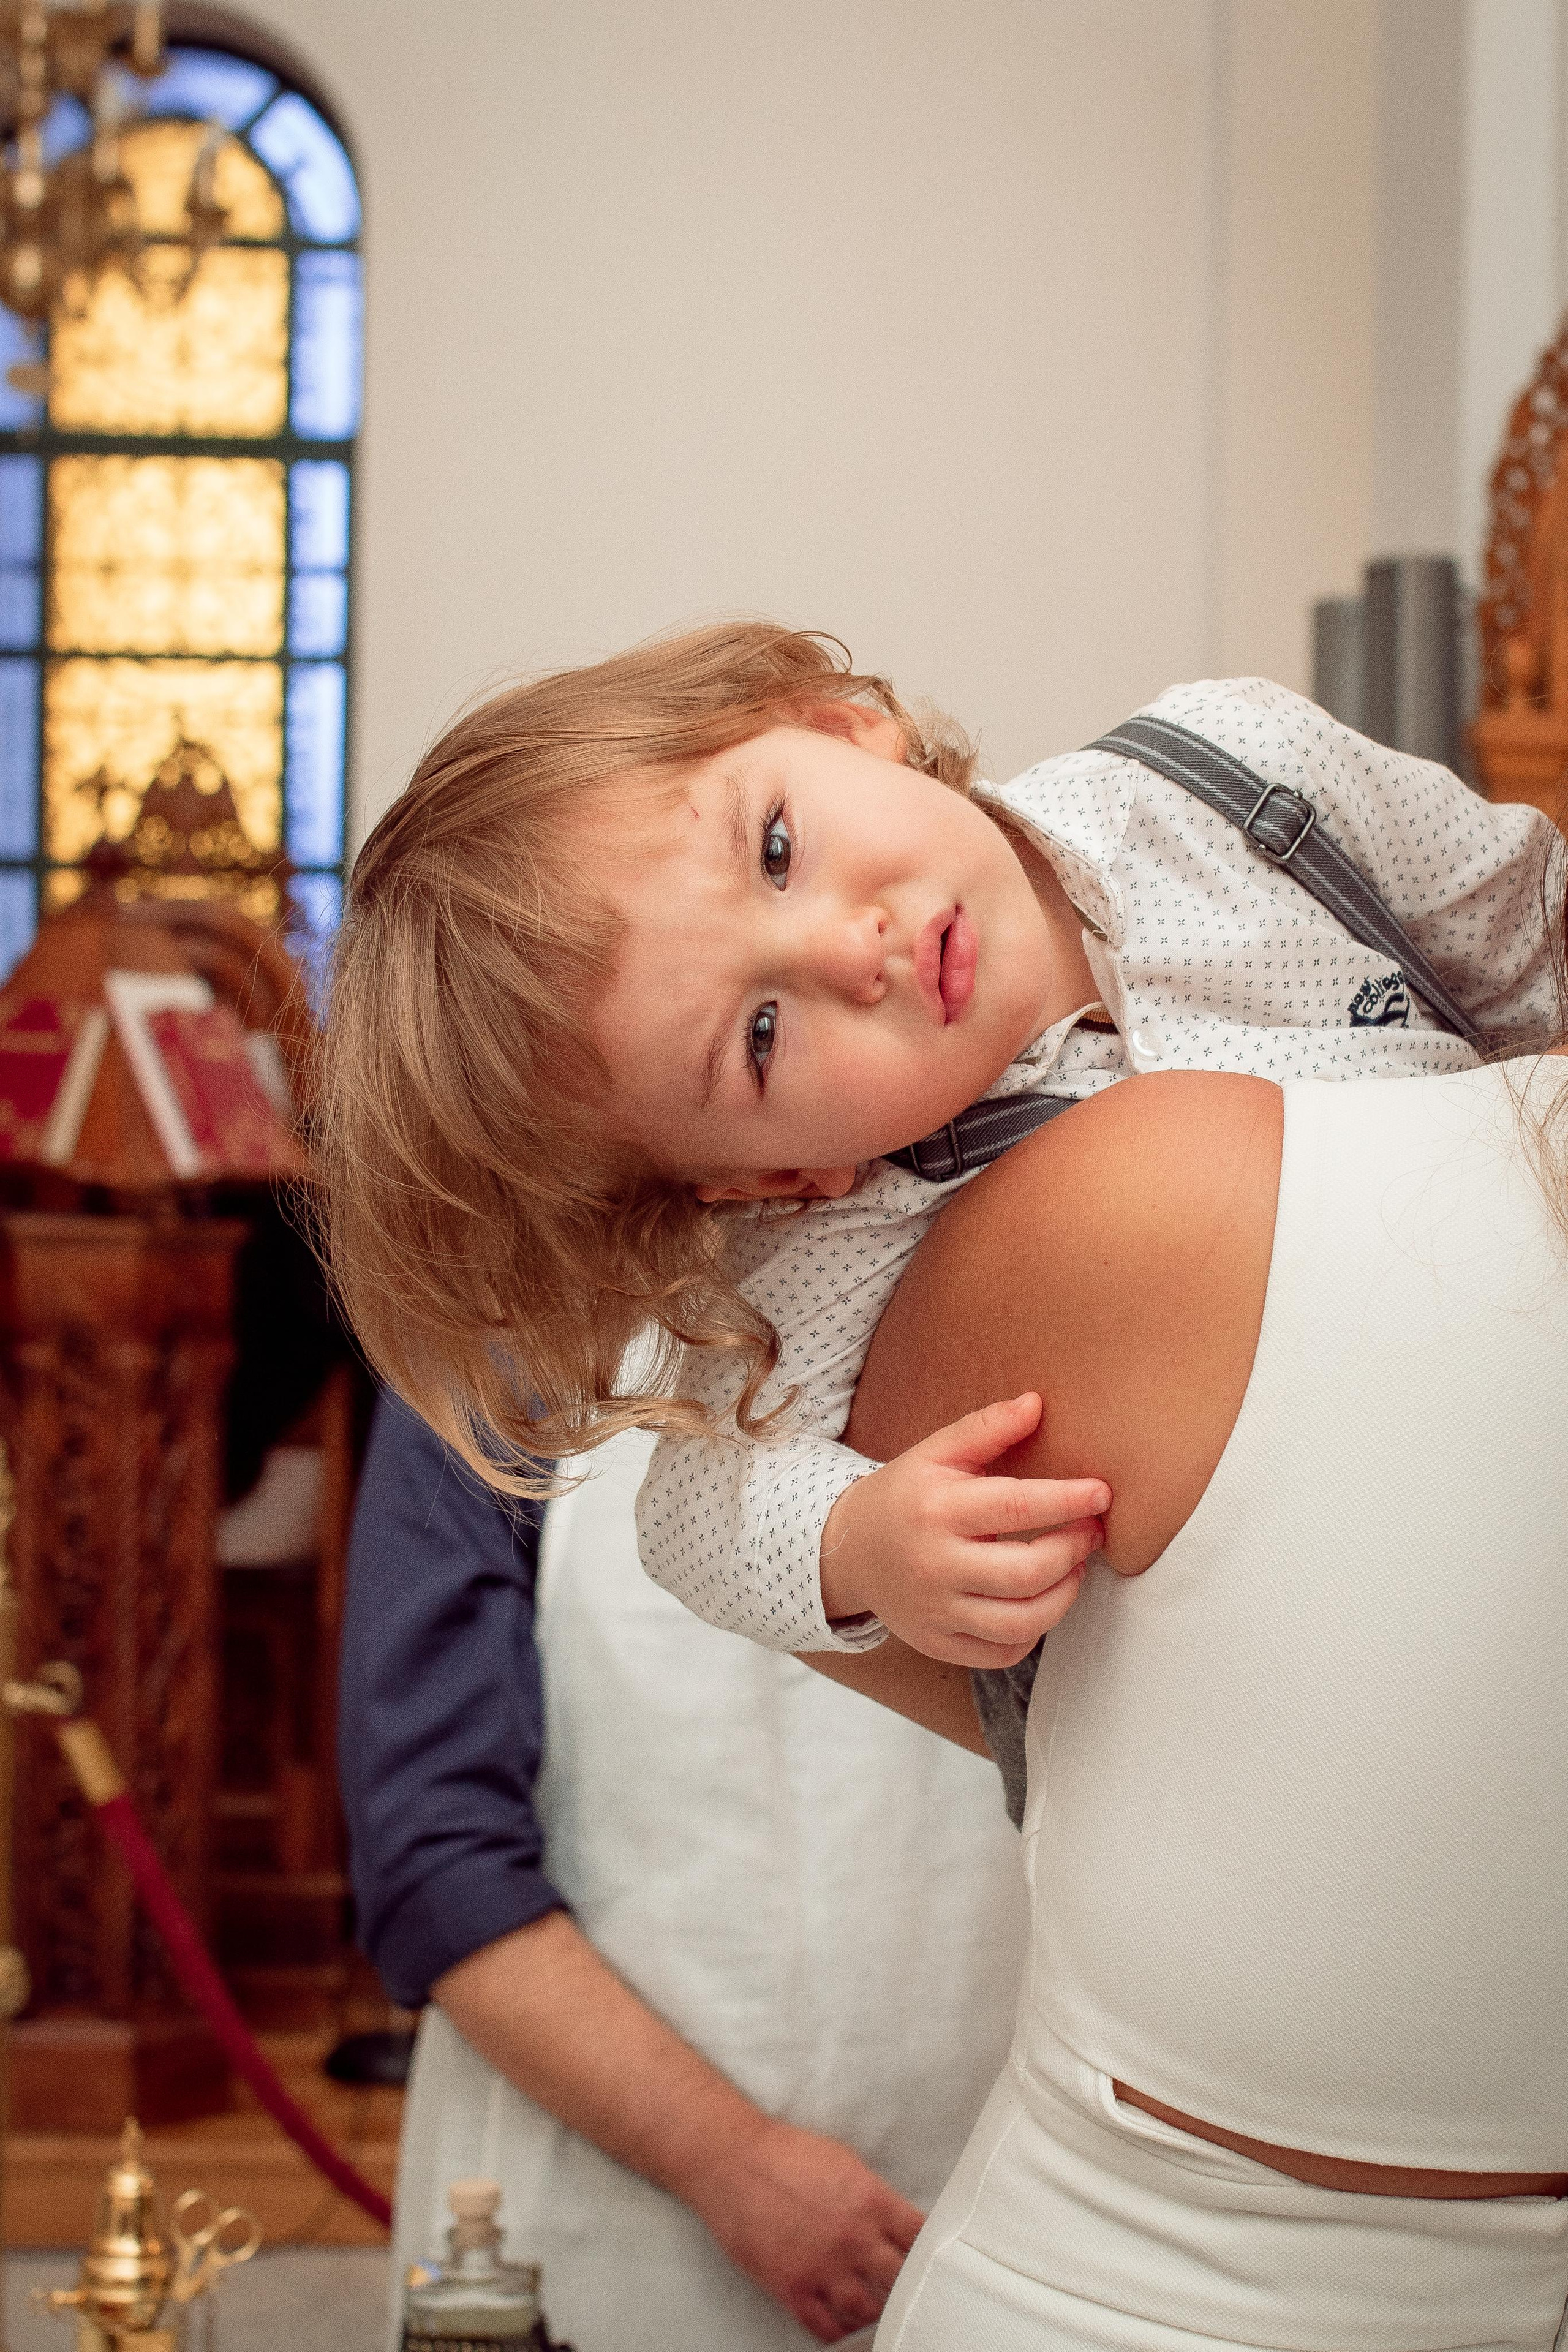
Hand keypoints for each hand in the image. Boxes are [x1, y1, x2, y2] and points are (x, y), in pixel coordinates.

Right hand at [688, 2113, 923, 2341]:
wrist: (734, 2162)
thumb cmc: (788, 2154)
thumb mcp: (845, 2162)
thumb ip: (874, 2197)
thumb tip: (894, 2224)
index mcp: (873, 2201)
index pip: (921, 2238)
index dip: (930, 2251)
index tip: (933, 2259)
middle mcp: (855, 2239)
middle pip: (901, 2280)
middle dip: (908, 2286)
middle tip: (911, 2291)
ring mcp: (824, 2268)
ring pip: (868, 2311)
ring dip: (879, 2314)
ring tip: (883, 2314)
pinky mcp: (794, 2289)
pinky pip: (826, 2328)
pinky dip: (840, 2333)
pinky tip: (847, 2329)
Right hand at [819, 1392, 1108, 1667]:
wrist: (849, 1550)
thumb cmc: (905, 1496)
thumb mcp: (935, 1452)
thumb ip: (986, 1428)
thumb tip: (1036, 1402)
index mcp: (937, 1509)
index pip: (1016, 1507)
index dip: (1068, 1501)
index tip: (1101, 1493)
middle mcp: (936, 1564)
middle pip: (1026, 1572)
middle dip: (1074, 1550)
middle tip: (1092, 1531)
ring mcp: (937, 1610)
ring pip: (1021, 1621)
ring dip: (1065, 1595)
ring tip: (1074, 1567)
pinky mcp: (939, 1643)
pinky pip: (1003, 1652)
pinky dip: (1036, 1631)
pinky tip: (1041, 1601)